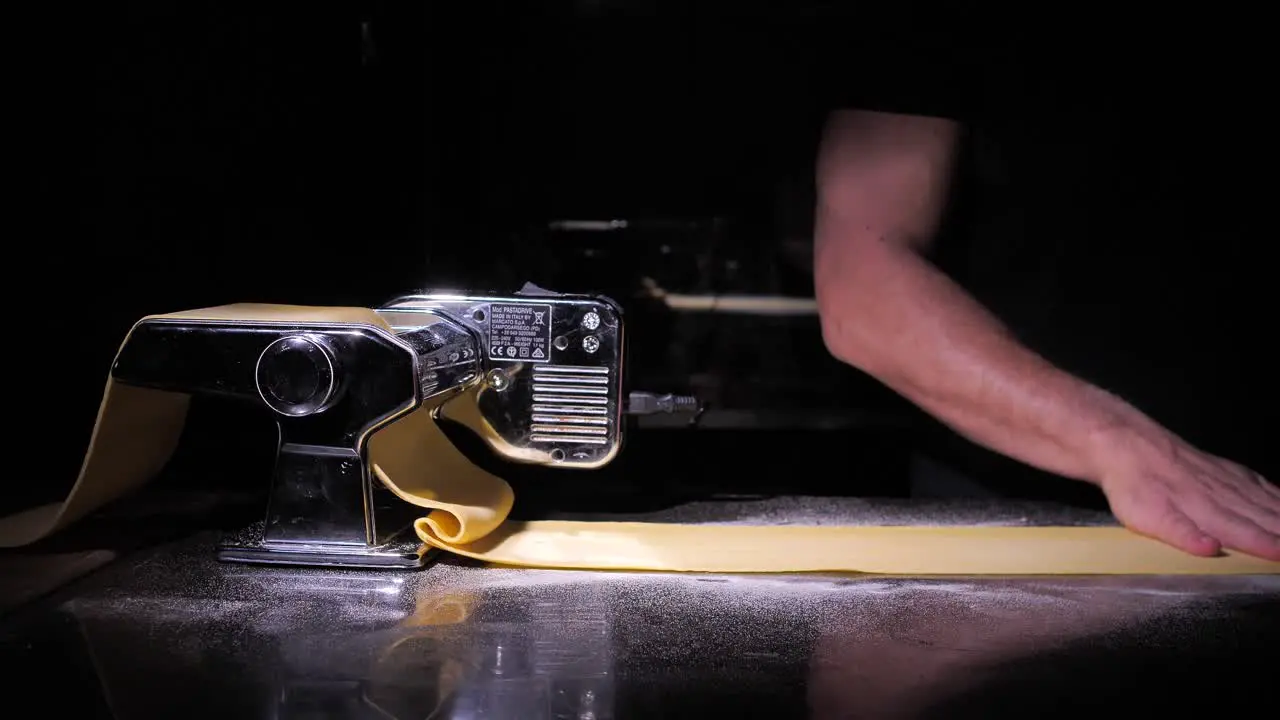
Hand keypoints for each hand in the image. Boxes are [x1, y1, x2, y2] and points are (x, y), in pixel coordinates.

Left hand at [1094, 429, 1279, 560]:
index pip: (1248, 533)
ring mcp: (1222, 477)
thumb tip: (1212, 550)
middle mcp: (1222, 493)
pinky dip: (1273, 491)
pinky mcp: (1217, 465)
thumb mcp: (1146, 517)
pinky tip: (1279, 496)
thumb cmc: (1132, 486)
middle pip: (1264, 516)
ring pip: (1264, 498)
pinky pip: (1255, 481)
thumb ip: (1181, 534)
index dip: (1272, 546)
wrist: (1121, 442)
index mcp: (1207, 510)